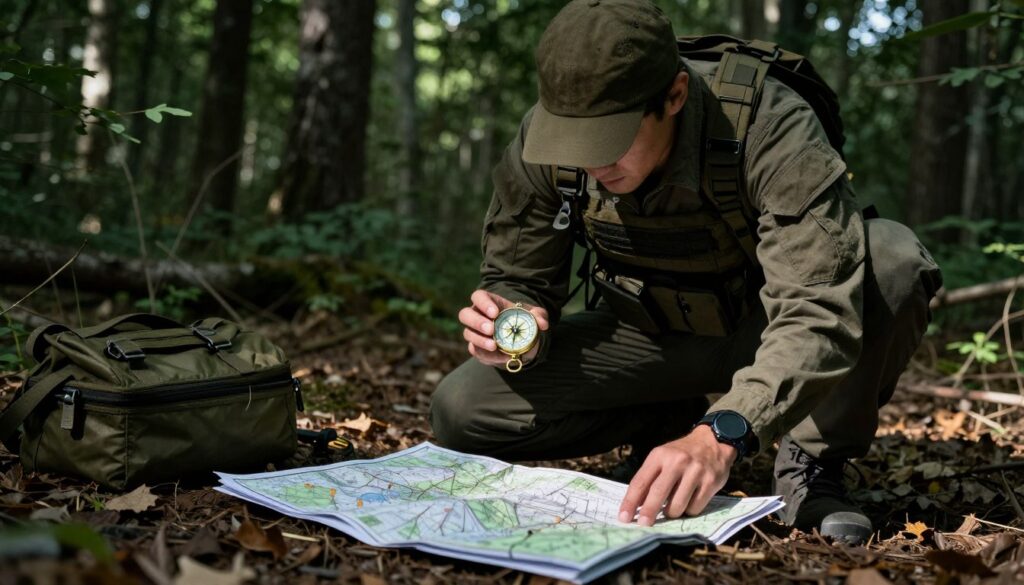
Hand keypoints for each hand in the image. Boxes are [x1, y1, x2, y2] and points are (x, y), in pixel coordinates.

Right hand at [458, 290, 549, 367]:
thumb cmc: (522, 321)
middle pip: (465, 314)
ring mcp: (474, 332)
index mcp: (488, 302)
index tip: (495, 313)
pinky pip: (476, 351)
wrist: (519, 340)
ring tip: (494, 345)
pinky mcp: (476, 347)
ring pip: (468, 334)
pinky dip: (487, 355)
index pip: (478, 297)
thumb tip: (542, 323)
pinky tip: (501, 356)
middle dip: (477, 322)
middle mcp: (476, 315)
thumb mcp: (533, 316)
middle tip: (491, 330)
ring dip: (479, 340)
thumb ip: (539, 316)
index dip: (483, 303)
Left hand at [618, 425, 737, 525]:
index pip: (640, 482)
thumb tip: (635, 505)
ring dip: (672, 513)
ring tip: (672, 508)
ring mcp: (695, 471)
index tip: (623, 517)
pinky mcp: (710, 482)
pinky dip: (689, 511)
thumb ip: (649, 478)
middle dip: (648, 512)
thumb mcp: (662, 457)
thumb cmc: (681, 453)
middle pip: (658, 493)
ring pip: (677, 505)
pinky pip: (694, 508)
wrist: (712, 441)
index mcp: (660, 455)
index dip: (630, 502)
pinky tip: (689, 502)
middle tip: (643, 525)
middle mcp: (677, 461)